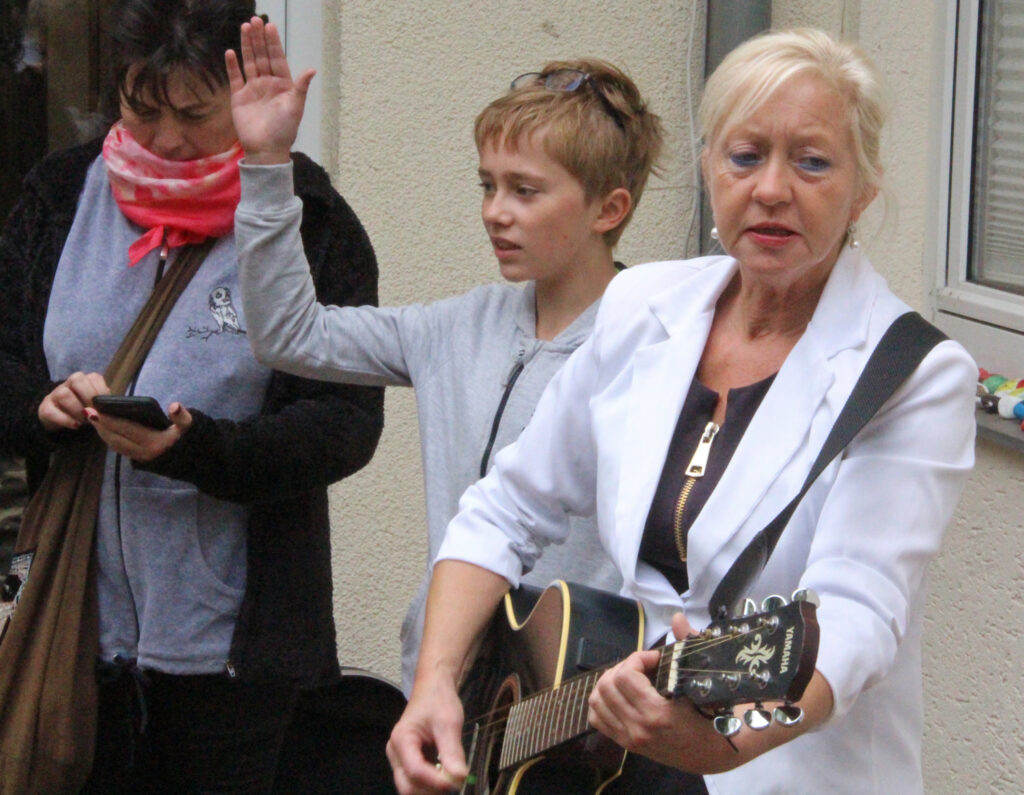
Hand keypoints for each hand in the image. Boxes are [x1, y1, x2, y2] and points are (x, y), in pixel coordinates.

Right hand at [38, 371, 108, 431]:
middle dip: (89, 397)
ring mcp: (55, 394)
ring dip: (77, 410)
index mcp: (86, 381)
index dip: (101, 391)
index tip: (105, 406)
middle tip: (94, 412)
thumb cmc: (87, 412)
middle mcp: (69, 384)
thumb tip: (113, 408)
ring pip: (63, 394)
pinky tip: (75, 425)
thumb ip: (105, 404)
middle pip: (77, 379)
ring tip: (85, 421)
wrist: (65, 423)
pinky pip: (51, 411)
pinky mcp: (45, 408)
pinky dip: (65, 420)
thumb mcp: (98, 407)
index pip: (94, 377)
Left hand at [85, 401, 191, 461]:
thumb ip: (183, 416)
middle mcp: (145, 452)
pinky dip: (109, 439)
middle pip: (116, 438)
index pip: (126, 429)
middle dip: (101, 425)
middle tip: (88, 411)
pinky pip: (119, 449)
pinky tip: (104, 429)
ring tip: (93, 418)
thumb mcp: (190, 427)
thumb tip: (174, 406)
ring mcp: (141, 458)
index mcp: (154, 442)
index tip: (95, 410)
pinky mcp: (139, 460)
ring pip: (115, 445)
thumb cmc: (190, 439)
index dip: (109, 420)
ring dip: (102, 432)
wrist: (195, 461)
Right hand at [226, 16, 315, 164]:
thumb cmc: (284, 131)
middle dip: (258, 39)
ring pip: (249, 62)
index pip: (277, 59)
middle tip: (254, 20)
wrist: (266, 150)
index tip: (269, 26)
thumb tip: (312, 69)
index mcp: (283, 85)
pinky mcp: (239, 97)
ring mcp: (253, 89)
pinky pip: (235, 78)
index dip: (273, 43)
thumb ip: (301, 88)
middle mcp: (268, 84)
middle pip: (262, 56)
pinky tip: (230, 52)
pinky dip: (232, 65)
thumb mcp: (295, 108)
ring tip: (244, 28)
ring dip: (247, 46)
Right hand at [387, 675, 467, 793]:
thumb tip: (460, 778)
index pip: (414, 770)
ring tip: (451, 776)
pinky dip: (431, 784)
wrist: (433, 689)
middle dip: (431, 789)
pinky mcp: (407, 763)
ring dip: (432, 789)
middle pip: (407, 786)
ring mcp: (399, 759)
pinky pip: (416, 782)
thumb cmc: (438, 701)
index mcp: (401, 739)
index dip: (436, 781)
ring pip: (410, 787)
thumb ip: (452, 751)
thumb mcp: (449, 722)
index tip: (457, 780)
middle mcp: (395, 753)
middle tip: (455, 782)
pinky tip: (445, 774)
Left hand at [586, 611, 739, 773]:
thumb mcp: (704, 680)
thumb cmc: (713, 714)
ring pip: (596, 700)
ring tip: (630, 678)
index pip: (626, 675)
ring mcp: (629, 738)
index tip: (655, 658)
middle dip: (623, 667)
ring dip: (610, 682)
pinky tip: (620, 694)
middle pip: (606, 685)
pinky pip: (597, 718)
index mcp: (657, 713)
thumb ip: (687, 646)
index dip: (638, 658)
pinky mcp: (626, 744)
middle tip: (643, 666)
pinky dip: (602, 702)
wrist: (715, 752)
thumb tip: (676, 617)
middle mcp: (638, 728)